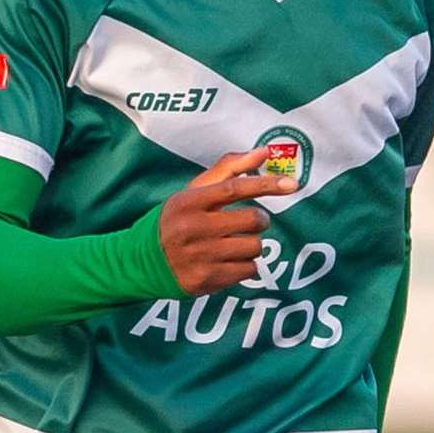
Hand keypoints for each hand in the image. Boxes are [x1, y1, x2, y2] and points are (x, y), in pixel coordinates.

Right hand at [159, 147, 295, 295]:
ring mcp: (200, 256)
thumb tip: (264, 151)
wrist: (141, 262)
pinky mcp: (206, 280)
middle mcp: (193, 228)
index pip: (234, 188)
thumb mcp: (193, 192)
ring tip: (233, 244)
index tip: (292, 184)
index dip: (266, 184)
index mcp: (189, 201)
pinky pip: (249, 271)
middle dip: (259, 220)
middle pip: (252, 221)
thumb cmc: (175, 220)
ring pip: (254, 248)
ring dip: (251, 245)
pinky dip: (245, 266)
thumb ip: (228, 169)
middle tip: (250, 222)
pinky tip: (227, 262)